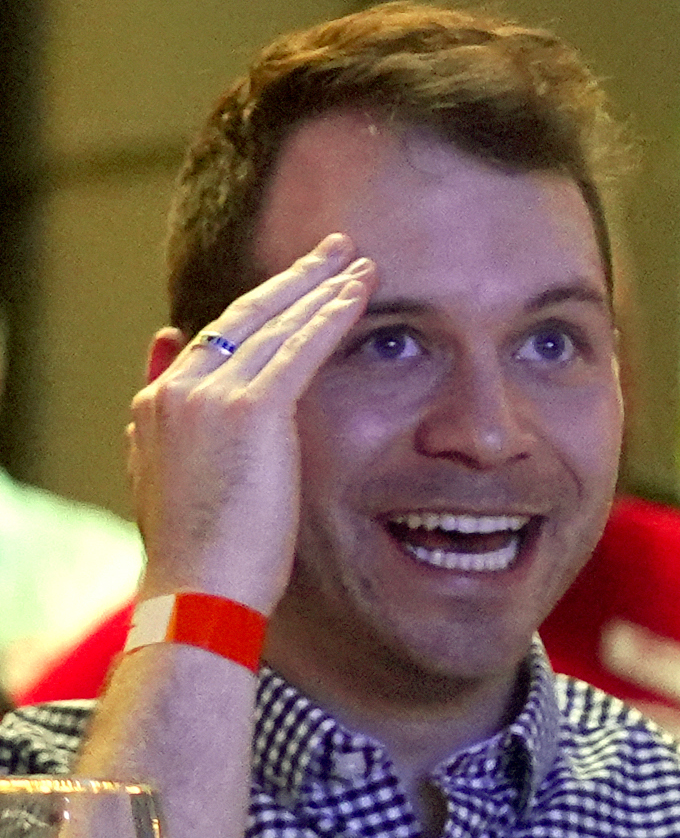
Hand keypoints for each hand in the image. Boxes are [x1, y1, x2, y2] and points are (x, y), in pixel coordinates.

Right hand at [125, 236, 374, 613]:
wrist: (198, 589)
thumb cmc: (199, 551)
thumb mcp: (168, 477)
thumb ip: (164, 419)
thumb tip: (162, 351)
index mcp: (158, 405)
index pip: (216, 339)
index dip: (262, 309)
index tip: (295, 286)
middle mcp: (178, 389)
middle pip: (244, 317)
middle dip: (293, 279)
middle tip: (334, 248)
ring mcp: (210, 395)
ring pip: (277, 324)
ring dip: (322, 286)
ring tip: (359, 261)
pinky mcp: (251, 408)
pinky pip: (302, 345)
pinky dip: (334, 312)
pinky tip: (363, 290)